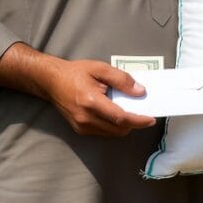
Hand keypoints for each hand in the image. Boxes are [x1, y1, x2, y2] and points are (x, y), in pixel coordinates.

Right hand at [42, 58, 157, 135]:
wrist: (51, 81)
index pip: (120, 118)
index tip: (151, 119)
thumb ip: (121, 80)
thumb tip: (140, 92)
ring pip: (112, 133)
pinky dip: (113, 126)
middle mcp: (86, 119)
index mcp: (91, 102)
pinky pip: (103, 132)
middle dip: (134, 123)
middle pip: (118, 129)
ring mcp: (82, 127)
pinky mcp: (80, 130)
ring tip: (130, 111)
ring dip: (124, 126)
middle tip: (143, 112)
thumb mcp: (100, 68)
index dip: (138, 120)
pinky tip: (115, 113)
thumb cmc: (76, 72)